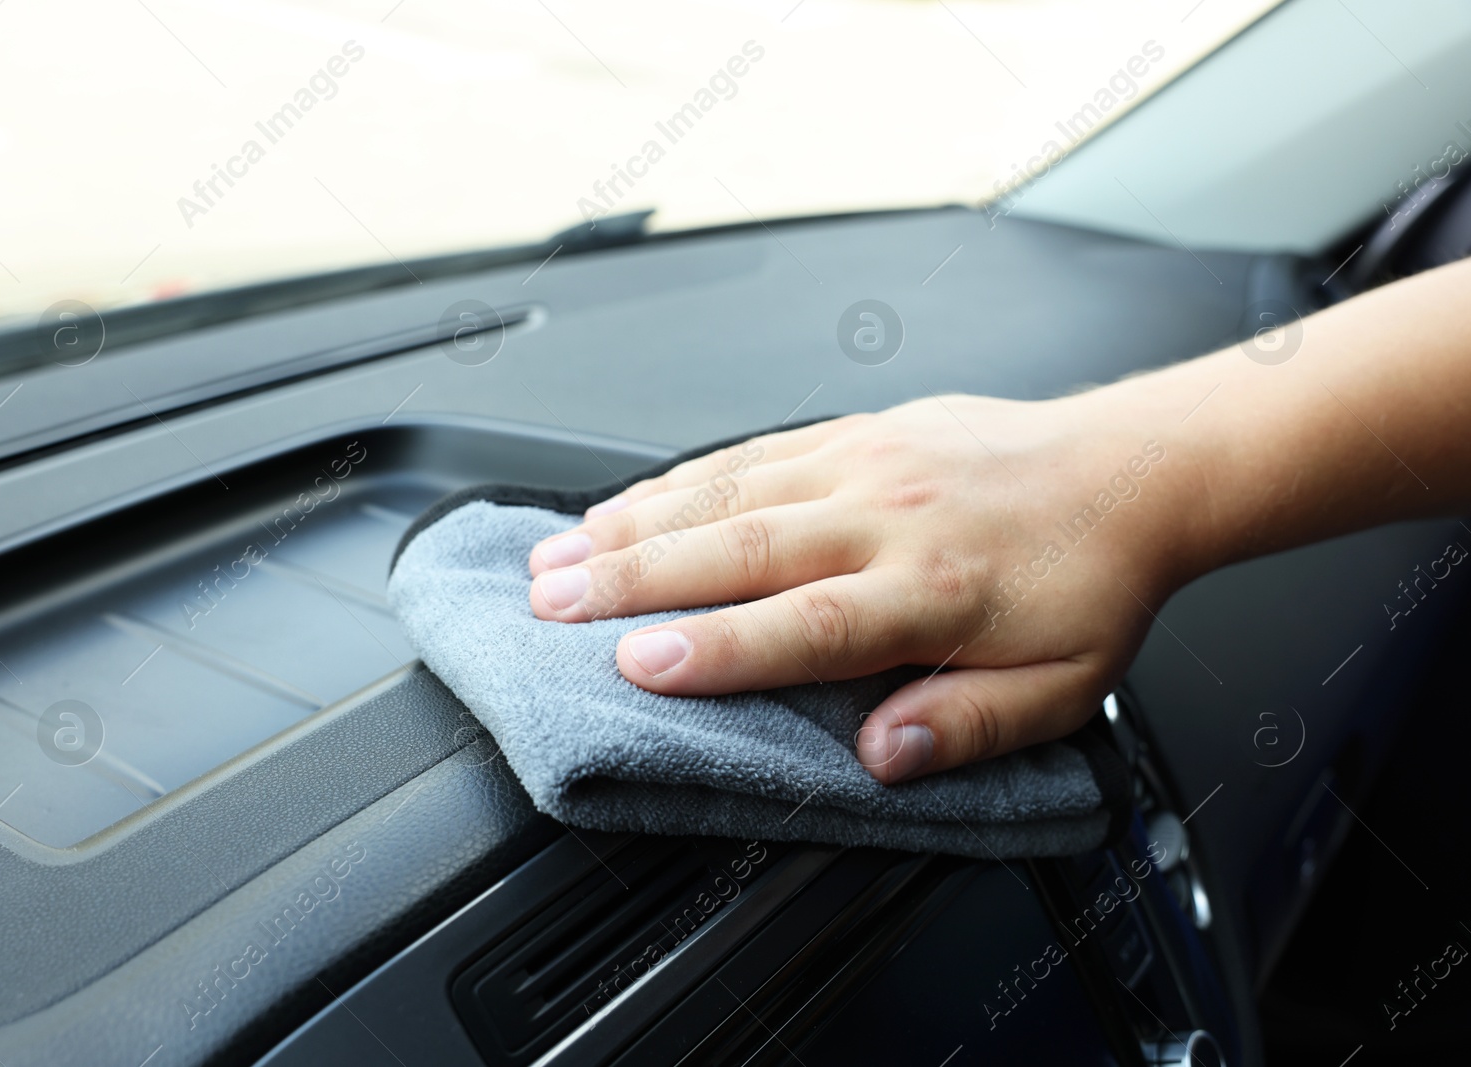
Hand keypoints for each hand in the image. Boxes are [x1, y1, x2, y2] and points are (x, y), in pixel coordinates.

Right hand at [526, 394, 1200, 783]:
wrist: (1125, 468)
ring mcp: (863, 462)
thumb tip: (879, 757)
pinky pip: (749, 452)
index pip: (809, 623)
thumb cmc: (1087, 581)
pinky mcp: (853, 432)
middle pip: (741, 546)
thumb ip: (968, 727)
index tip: (637, 663)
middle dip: (633, 578)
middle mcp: (887, 515)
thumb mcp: (1063, 687)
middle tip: (549, 606)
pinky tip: (622, 505)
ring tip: (554, 557)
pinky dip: (676, 481)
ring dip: (633, 526)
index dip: (719, 646)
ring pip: (727, 490)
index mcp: (935, 589)